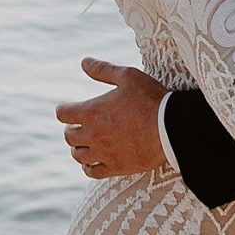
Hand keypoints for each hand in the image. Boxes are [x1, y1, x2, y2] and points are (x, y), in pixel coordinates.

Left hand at [56, 58, 169, 179]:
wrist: (171, 128)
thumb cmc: (150, 99)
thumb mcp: (128, 76)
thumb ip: (103, 70)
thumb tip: (84, 62)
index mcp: (92, 112)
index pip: (63, 113)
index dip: (64, 109)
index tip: (70, 108)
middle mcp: (93, 135)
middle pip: (68, 136)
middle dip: (71, 129)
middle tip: (79, 125)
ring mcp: (103, 153)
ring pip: (78, 155)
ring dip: (78, 148)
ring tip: (85, 142)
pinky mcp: (116, 167)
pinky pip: (92, 172)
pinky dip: (88, 167)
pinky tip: (92, 162)